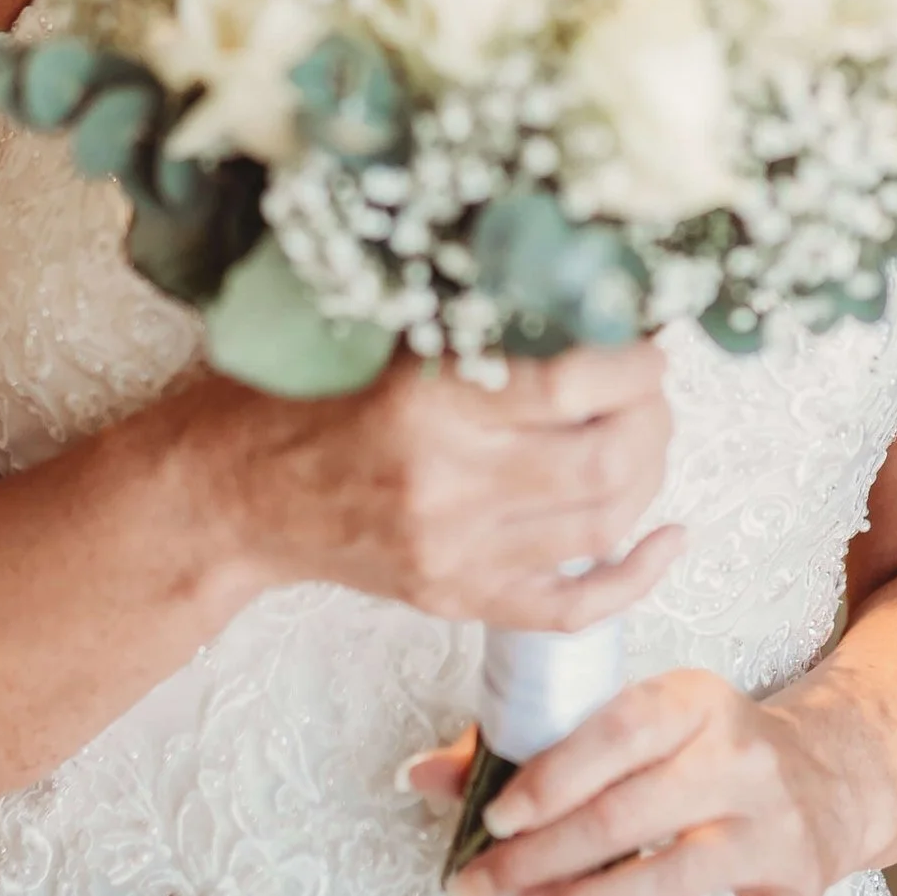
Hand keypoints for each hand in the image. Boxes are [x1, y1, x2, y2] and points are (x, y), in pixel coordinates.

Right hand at [197, 339, 680, 631]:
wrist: (229, 494)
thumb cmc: (298, 398)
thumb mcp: (379, 334)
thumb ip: (472, 317)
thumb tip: (582, 289)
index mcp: (425, 402)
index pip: (573, 382)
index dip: (632, 360)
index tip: (641, 339)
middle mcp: (445, 483)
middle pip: (605, 460)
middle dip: (652, 416)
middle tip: (649, 387)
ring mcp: (453, 552)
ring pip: (602, 525)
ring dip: (648, 477)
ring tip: (645, 437)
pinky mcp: (454, 597)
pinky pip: (571, 606)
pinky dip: (634, 576)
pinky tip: (667, 537)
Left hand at [420, 668, 844, 895]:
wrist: (831, 772)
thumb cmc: (708, 749)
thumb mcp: (637, 723)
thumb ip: (531, 744)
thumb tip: (422, 777)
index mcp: (698, 702)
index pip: (619, 732)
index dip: (551, 779)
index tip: (493, 820)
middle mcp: (744, 761)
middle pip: (631, 816)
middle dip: (539, 860)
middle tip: (475, 892)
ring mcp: (776, 830)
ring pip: (674, 879)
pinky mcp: (799, 891)